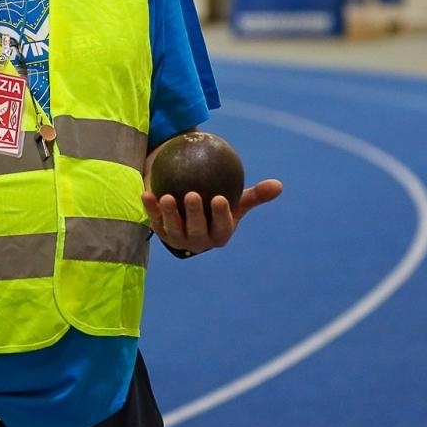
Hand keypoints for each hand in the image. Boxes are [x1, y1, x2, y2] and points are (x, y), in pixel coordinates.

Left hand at [143, 179, 282, 255]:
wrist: (190, 216)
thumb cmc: (217, 206)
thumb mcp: (236, 201)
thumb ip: (254, 195)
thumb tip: (279, 185)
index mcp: (219, 236)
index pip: (221, 228)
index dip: (220, 216)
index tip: (219, 198)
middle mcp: (198, 242)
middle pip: (196, 231)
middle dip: (194, 214)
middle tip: (192, 194)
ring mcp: (177, 238)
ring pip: (173, 229)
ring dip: (169, 214)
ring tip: (168, 196)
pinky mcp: (160, 231)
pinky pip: (154, 220)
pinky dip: (151, 208)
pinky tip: (147, 193)